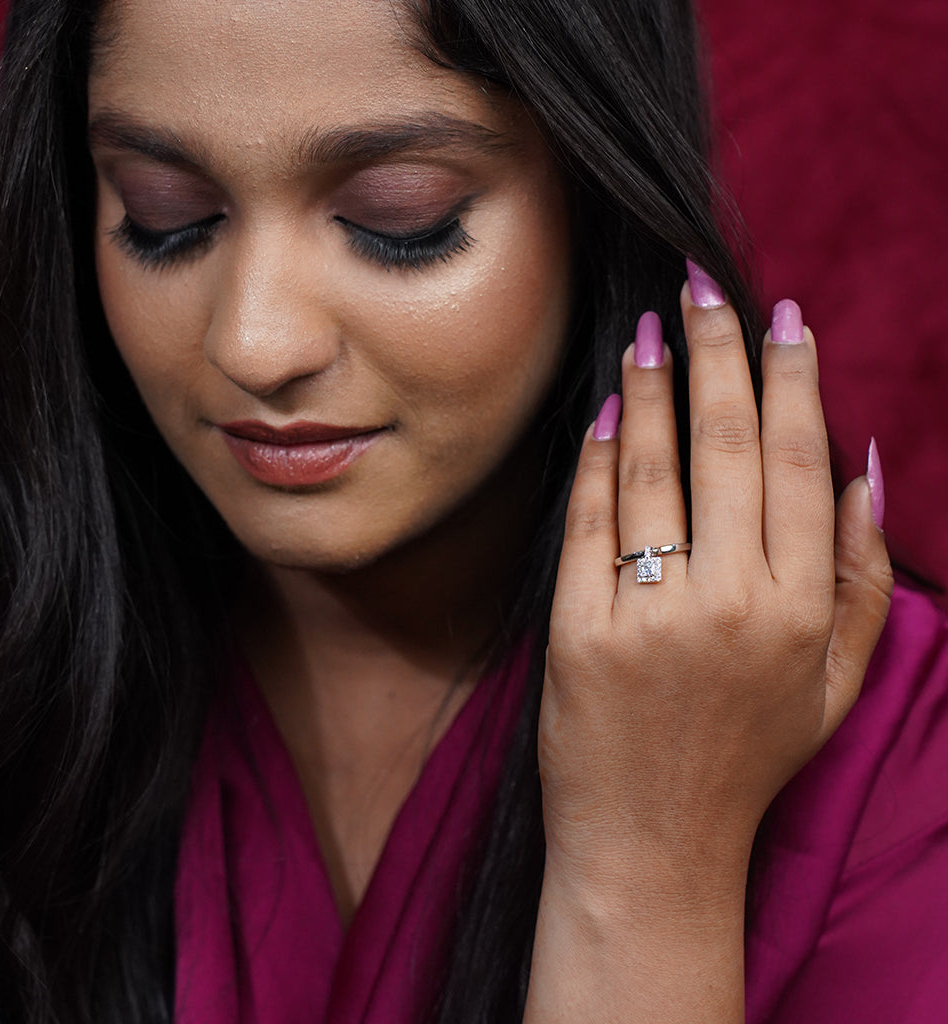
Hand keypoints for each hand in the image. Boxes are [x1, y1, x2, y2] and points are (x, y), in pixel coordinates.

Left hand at [524, 277, 892, 1021]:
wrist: (653, 844)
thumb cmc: (748, 758)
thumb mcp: (836, 684)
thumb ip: (864, 577)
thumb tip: (867, 464)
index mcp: (801, 609)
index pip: (802, 465)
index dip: (793, 381)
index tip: (783, 317)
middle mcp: (731, 601)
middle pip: (730, 448)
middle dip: (717, 353)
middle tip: (703, 284)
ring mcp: (648, 614)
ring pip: (653, 471)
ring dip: (651, 388)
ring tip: (650, 328)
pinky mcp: (579, 629)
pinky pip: (589, 522)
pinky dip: (595, 460)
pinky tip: (602, 412)